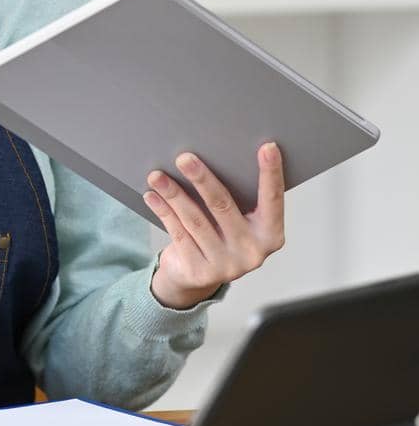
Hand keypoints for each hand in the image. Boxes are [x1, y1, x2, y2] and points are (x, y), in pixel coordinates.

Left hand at [146, 143, 284, 309]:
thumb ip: (237, 198)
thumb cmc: (220, 235)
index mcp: (270, 235)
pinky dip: (164, 211)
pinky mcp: (199, 272)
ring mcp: (226, 265)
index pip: (272, 200)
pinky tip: (153, 196)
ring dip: (173, 194)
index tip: (268, 147)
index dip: (271, 174)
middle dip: (201, 179)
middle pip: (223, 206)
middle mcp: (252, 252)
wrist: (198, 278)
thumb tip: (216, 155)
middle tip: (184, 158)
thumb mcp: (237, 220)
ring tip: (157, 175)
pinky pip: (178, 234)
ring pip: (195, 220)